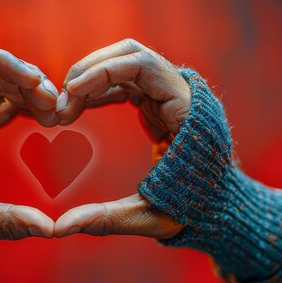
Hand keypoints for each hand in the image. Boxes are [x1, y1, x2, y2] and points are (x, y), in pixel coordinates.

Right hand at [54, 39, 188, 238]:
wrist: (222, 207)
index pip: (143, 65)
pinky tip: (76, 108)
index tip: (70, 92)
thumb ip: (107, 219)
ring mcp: (168, 95)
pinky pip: (124, 82)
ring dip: (90, 79)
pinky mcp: (158, 103)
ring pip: (124, 63)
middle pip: (131, 53)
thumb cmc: (194, 212)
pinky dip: (98, 89)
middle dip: (90, 69)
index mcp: (187, 110)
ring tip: (63, 109)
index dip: (103, 71)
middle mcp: (180, 93)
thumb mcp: (151, 217)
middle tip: (60, 100)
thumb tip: (59, 228)